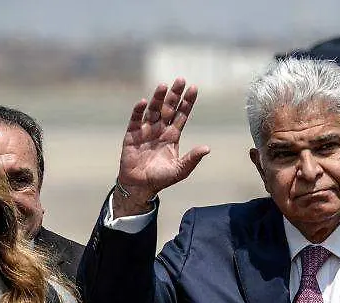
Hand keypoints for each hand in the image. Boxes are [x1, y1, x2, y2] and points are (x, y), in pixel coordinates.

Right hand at [113, 77, 210, 214]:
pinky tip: (144, 102)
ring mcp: (146, 131)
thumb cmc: (161, 178)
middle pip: (168, 108)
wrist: (139, 186)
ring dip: (158, 98)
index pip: (182, 115)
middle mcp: (160, 130)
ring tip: (163, 86)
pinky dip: (139, 111)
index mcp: (172, 136)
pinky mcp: (132, 135)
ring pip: (153, 110)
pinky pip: (135, 120)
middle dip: (174, 94)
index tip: (194, 88)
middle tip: (180, 80)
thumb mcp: (180, 170)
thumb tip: (207, 148)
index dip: (187, 102)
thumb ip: (192, 159)